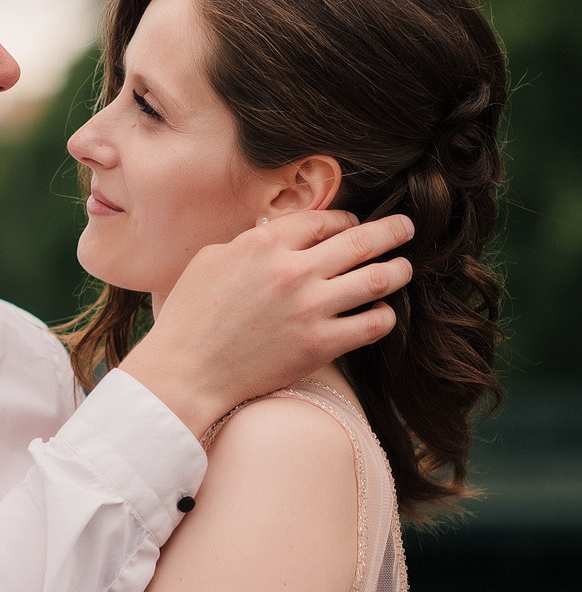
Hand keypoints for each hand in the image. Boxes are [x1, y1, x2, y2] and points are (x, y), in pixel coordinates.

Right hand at [122, 209, 414, 437]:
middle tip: (406, 227)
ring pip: (376, 278)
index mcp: (264, 244)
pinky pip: (372, 324)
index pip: (322, 220)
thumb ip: (248, 243)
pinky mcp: (320, 345)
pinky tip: (382, 313)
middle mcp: (293, 270)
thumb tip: (275, 235)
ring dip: (397, 270)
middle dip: (390, 230)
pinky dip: (384, 315)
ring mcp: (310, 308)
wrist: (186, 372)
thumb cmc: (189, 318)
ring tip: (404, 267)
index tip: (352, 224)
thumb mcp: (210, 261)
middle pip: (360, 240)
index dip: (343, 219)